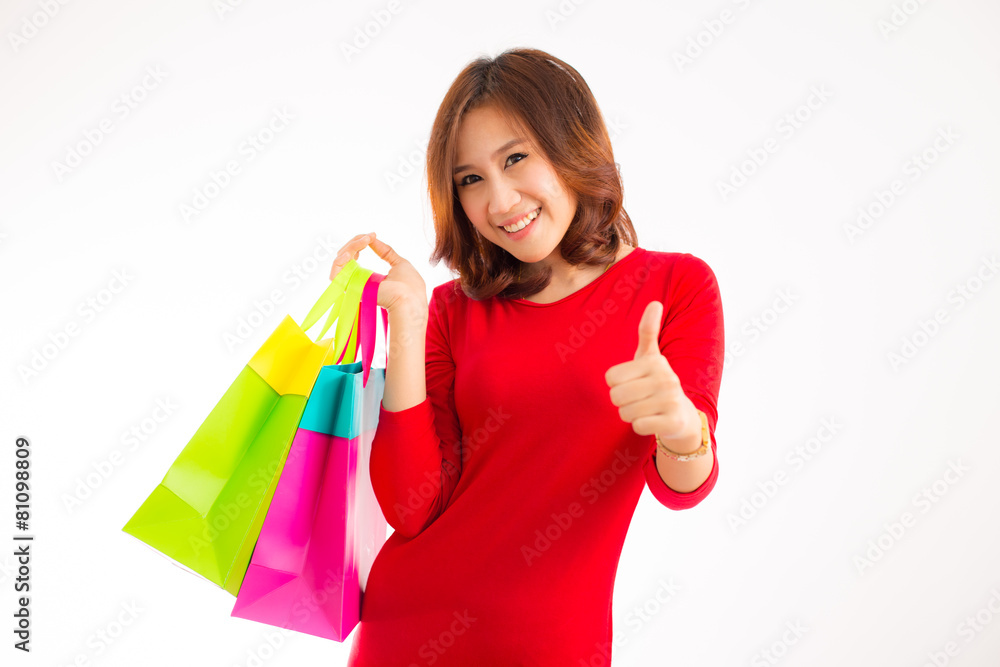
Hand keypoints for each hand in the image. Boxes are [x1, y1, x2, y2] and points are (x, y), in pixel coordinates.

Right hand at [329, 232, 426, 314]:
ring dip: (350, 247)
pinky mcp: (350, 288)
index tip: (372, 236)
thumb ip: (385, 251)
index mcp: (368, 277)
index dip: (360, 243)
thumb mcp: (399, 262)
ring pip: (340, 261)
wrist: (409, 298)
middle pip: (345, 257)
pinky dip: (342, 258)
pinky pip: (336, 271)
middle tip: (368, 238)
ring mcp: (353, 285)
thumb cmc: (409, 286)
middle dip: (355, 242)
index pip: (355, 256)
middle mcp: (358, 281)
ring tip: (363, 242)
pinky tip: (352, 253)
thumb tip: (372, 238)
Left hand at [604, 300, 698, 443]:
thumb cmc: (657, 382)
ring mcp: (671, 400)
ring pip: (625, 412)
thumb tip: (655, 302)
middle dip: (621, 401)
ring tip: (646, 409)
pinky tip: (653, 420)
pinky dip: (640, 426)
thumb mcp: (650, 357)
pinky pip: (638, 426)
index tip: (633, 382)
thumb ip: (648, 331)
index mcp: (654, 361)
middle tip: (637, 399)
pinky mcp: (673, 421)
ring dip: (630, 414)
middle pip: (616, 396)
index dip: (616, 384)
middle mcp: (666, 378)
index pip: (610, 377)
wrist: (683, 416)